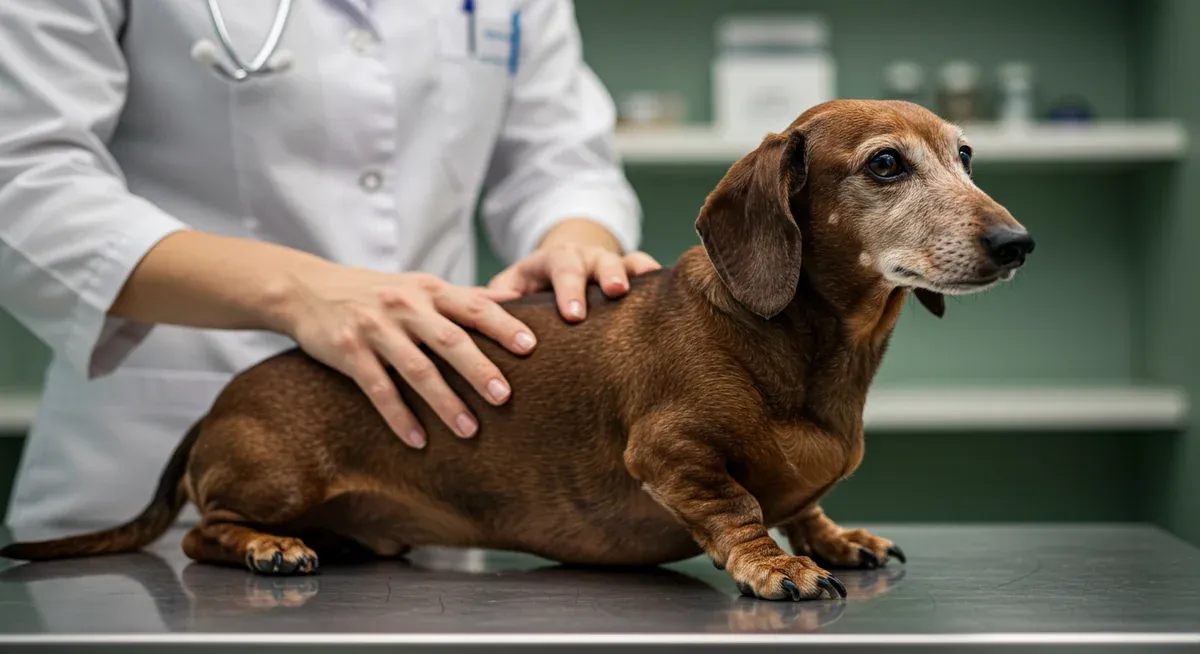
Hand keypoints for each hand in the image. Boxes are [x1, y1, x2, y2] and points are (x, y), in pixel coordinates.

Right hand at [276, 267, 535, 448]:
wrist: (308, 289)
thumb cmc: (377, 292)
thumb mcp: (421, 286)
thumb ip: (466, 296)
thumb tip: (516, 299)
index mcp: (429, 290)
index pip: (473, 306)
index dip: (502, 325)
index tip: (530, 347)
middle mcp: (405, 306)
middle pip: (449, 340)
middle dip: (478, 369)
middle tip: (505, 397)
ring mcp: (375, 329)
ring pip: (416, 369)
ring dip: (443, 402)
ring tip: (468, 430)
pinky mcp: (348, 352)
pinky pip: (378, 389)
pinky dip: (399, 417)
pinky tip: (418, 441)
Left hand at [488, 243, 660, 321]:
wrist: (558, 268)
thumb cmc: (531, 286)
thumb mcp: (511, 284)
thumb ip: (501, 292)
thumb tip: (493, 303)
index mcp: (553, 259)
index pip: (560, 266)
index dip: (568, 288)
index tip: (574, 315)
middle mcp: (585, 256)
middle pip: (598, 259)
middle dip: (607, 275)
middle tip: (615, 292)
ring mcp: (610, 262)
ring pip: (627, 260)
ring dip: (637, 273)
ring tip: (649, 287)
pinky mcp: (630, 272)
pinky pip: (647, 271)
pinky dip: (659, 279)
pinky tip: (675, 295)